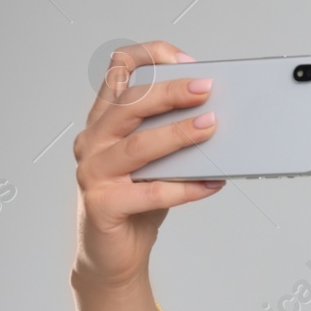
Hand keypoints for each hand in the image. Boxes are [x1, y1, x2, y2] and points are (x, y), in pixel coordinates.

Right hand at [71, 40, 221, 289]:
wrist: (113, 253)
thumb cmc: (137, 199)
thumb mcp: (156, 159)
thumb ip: (171, 134)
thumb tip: (218, 116)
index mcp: (104, 121)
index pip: (116, 71)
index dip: (147, 57)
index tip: (183, 59)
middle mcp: (93, 141)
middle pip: (130, 104)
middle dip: (170, 92)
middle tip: (206, 88)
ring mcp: (93, 172)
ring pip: (139, 145)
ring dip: (179, 134)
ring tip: (212, 127)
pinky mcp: (103, 205)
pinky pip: (150, 193)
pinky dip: (186, 188)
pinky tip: (212, 183)